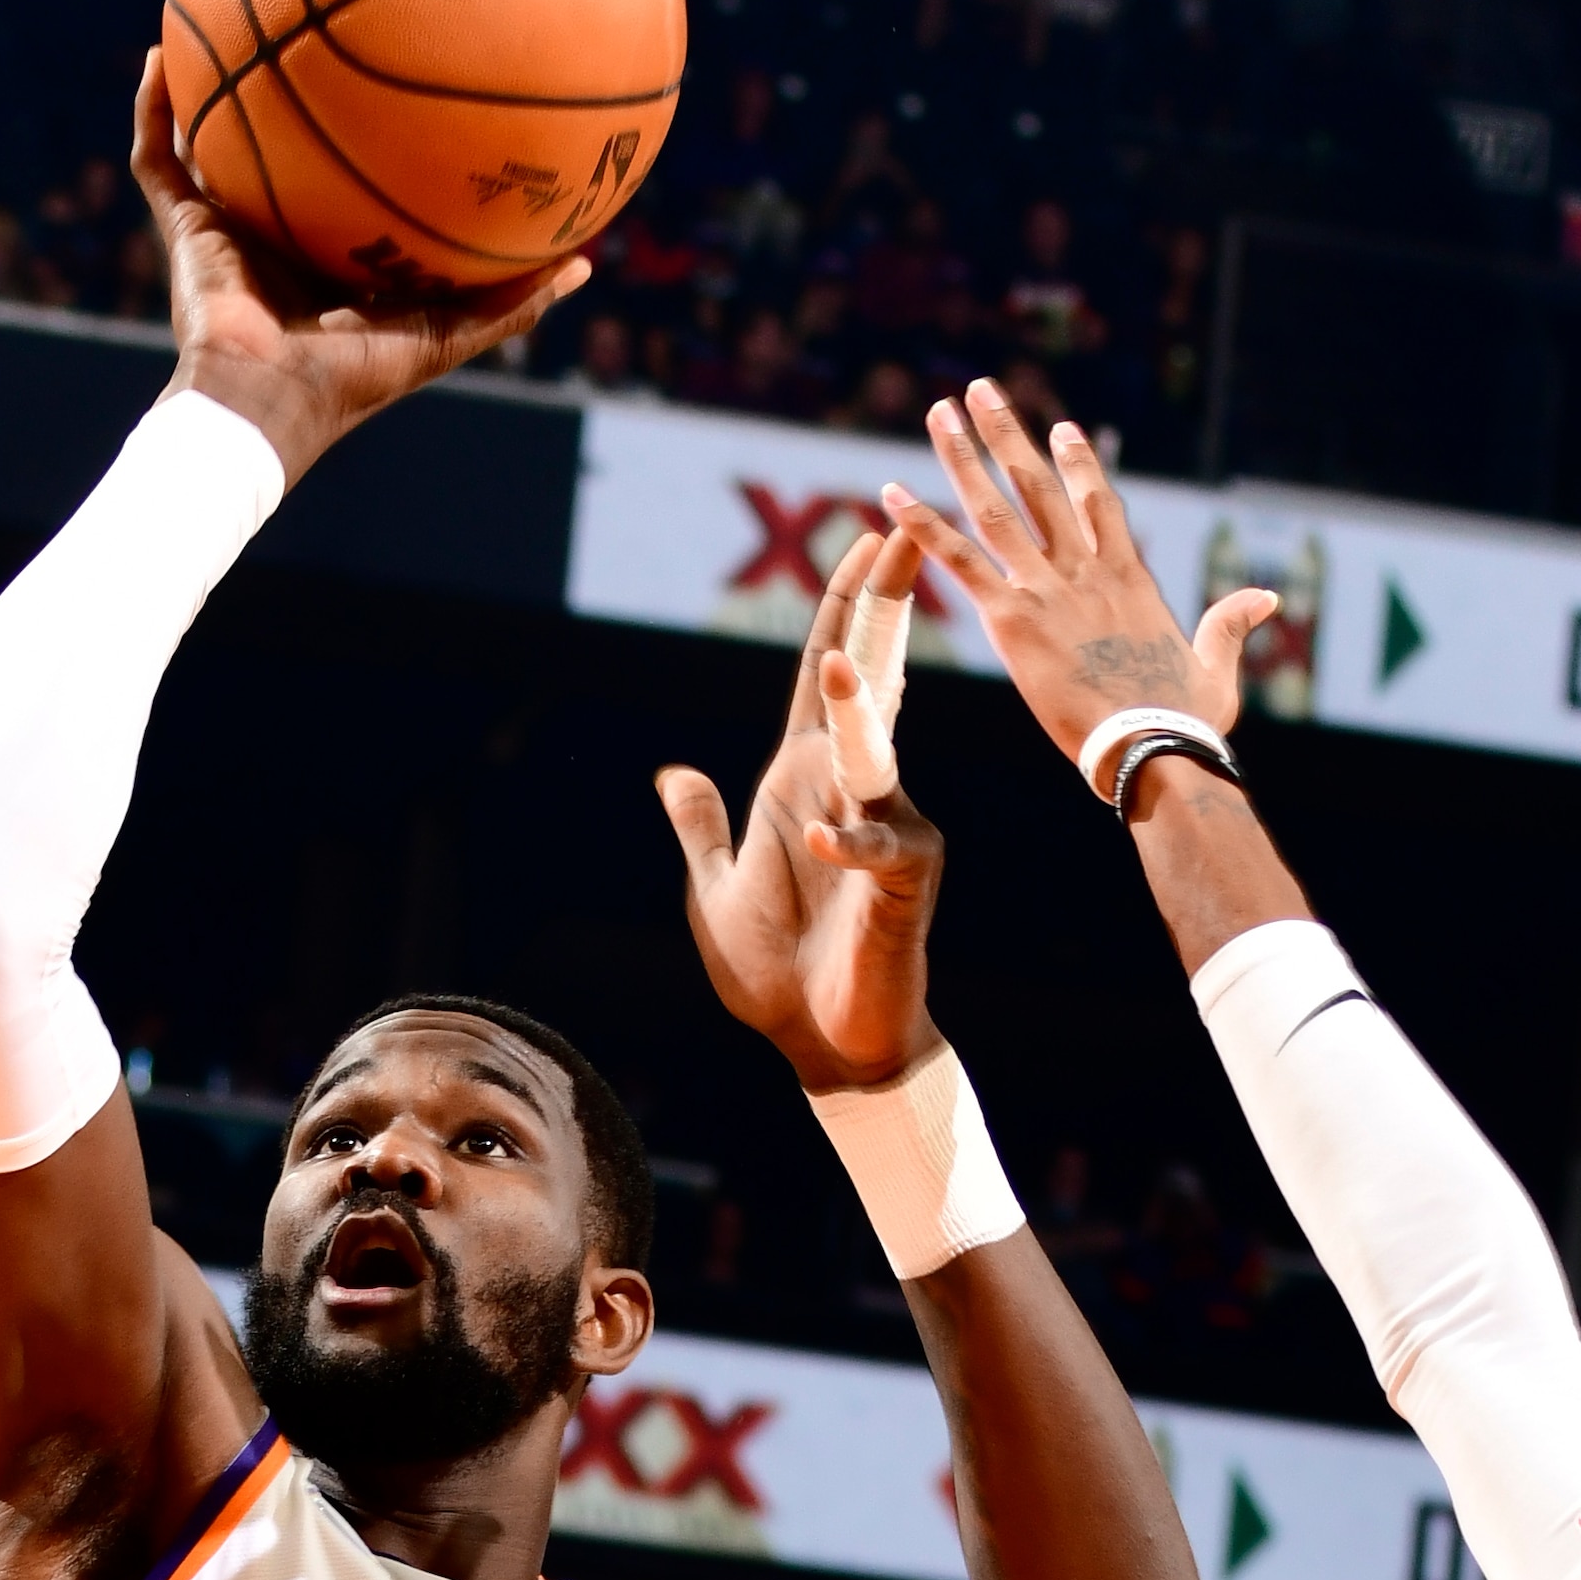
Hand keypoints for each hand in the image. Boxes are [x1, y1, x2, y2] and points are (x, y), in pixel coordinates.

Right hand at [134, 50, 591, 490]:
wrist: (264, 403)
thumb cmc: (352, 379)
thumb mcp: (446, 335)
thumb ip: (510, 301)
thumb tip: (586, 265)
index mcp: (336, 253)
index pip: (355, 182)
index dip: (373, 135)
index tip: (401, 76)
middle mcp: (281, 230)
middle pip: (287, 145)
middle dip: (296, 90)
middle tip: (316, 22)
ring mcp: (228, 224)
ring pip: (216, 138)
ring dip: (214, 81)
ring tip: (220, 9)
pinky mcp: (184, 226)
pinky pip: (159, 154)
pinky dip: (153, 106)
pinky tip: (160, 48)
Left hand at [655, 520, 948, 1097]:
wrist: (823, 1047)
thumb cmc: (775, 974)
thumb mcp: (715, 890)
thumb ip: (703, 829)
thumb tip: (674, 773)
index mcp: (804, 779)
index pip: (824, 674)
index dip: (845, 607)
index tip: (867, 539)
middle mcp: (853, 789)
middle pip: (872, 680)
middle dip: (883, 608)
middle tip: (900, 533)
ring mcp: (887, 828)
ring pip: (874, 757)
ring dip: (858, 715)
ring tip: (840, 668)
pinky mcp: (907, 881)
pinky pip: (879, 850)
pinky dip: (849, 846)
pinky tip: (820, 843)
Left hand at [906, 379, 1289, 789]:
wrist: (1152, 745)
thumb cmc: (1185, 721)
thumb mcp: (1216, 668)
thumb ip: (1230, 625)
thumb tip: (1267, 598)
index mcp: (1129, 577)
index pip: (1098, 504)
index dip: (1077, 463)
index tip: (1060, 427)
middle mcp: (1084, 569)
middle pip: (1039, 486)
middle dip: (1008, 435)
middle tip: (981, 390)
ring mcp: (1046, 588)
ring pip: (996, 507)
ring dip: (964, 457)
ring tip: (939, 412)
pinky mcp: (1012, 619)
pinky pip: (961, 562)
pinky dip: (924, 527)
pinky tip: (893, 494)